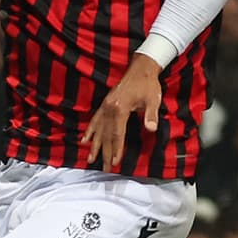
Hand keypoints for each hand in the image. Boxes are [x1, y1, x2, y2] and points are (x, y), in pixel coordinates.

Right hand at [82, 54, 162, 171]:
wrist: (141, 68)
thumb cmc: (148, 84)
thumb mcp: (153, 99)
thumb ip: (151, 115)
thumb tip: (151, 129)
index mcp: (120, 108)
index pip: (117, 134)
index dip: (116, 149)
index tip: (114, 163)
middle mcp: (109, 108)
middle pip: (106, 135)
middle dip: (105, 153)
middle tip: (105, 169)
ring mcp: (105, 106)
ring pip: (98, 129)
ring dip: (94, 145)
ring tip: (90, 159)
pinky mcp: (105, 103)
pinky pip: (95, 120)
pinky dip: (90, 131)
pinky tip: (84, 139)